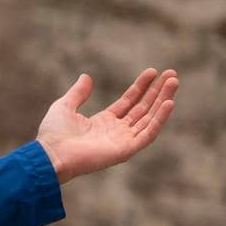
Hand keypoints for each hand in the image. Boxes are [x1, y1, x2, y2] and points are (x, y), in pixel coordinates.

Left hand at [35, 68, 177, 184]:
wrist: (51, 154)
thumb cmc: (53, 134)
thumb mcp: (64, 106)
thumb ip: (77, 93)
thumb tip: (86, 76)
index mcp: (103, 122)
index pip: (129, 101)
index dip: (141, 86)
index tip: (153, 71)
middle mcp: (116, 131)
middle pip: (143, 108)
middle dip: (158, 91)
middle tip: (172, 74)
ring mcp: (122, 141)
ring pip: (149, 118)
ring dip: (163, 100)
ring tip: (174, 82)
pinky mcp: (126, 150)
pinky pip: (148, 133)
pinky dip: (159, 119)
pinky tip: (169, 103)